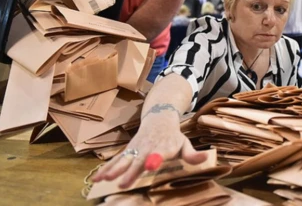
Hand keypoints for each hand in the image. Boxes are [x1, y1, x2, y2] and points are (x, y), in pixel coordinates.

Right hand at [91, 116, 206, 187]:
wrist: (159, 118)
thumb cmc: (173, 136)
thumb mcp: (185, 143)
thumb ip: (192, 154)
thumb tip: (205, 158)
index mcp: (163, 147)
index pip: (159, 153)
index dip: (154, 159)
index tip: (150, 165)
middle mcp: (147, 147)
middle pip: (138, 159)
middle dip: (130, 171)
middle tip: (123, 183)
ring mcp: (136, 148)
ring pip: (123, 159)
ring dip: (113, 169)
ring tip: (104, 180)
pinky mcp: (128, 150)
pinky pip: (116, 160)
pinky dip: (106, 168)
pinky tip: (96, 178)